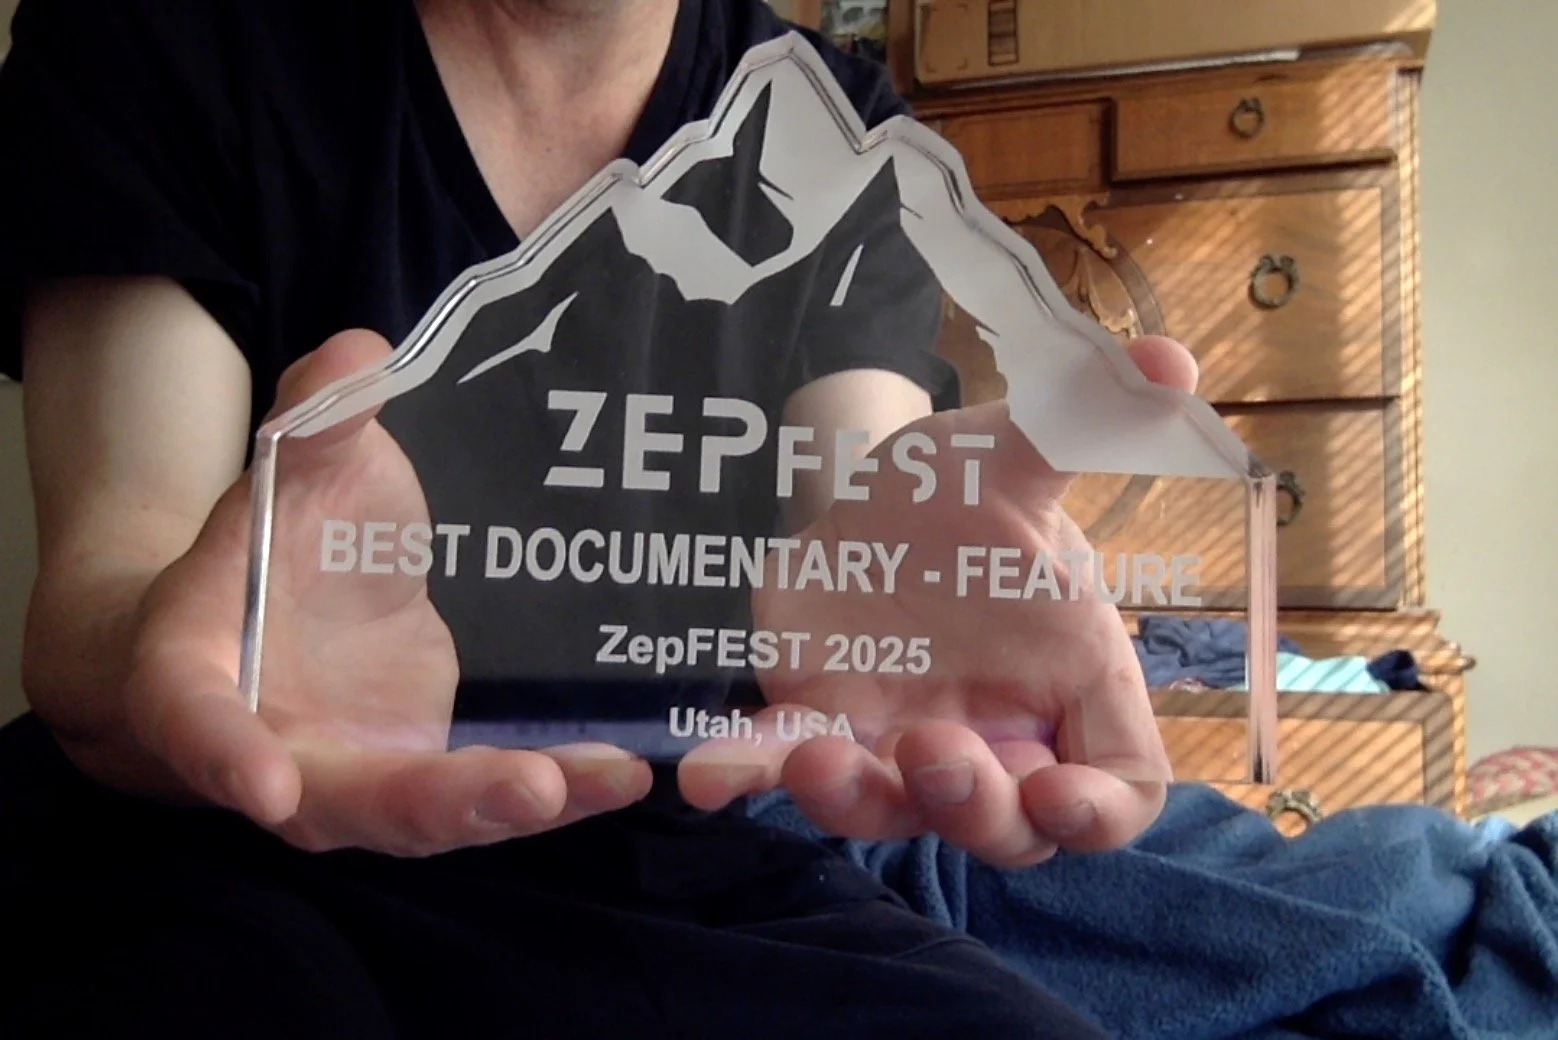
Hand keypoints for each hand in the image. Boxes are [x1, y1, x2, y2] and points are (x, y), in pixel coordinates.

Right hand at [123, 331, 650, 854]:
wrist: (280, 615)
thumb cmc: (275, 540)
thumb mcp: (289, 473)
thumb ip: (314, 422)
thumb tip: (360, 351)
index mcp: (199, 671)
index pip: (196, 720)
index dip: (225, 754)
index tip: (270, 788)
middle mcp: (275, 750)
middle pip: (342, 799)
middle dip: (437, 801)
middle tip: (529, 786)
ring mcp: (356, 777)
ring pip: (429, 816)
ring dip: (520, 806)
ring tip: (611, 777)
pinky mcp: (424, 778)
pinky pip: (485, 799)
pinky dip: (554, 791)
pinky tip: (624, 771)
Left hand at [680, 337, 1196, 866]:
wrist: (874, 499)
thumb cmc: (970, 498)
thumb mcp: (1020, 452)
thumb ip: (1088, 418)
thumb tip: (1167, 356)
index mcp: (1072, 683)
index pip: (1123, 789)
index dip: (1099, 812)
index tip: (1058, 792)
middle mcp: (994, 736)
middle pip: (1009, 831)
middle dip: (975, 810)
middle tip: (933, 748)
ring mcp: (899, 745)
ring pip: (894, 815)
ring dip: (859, 801)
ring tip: (820, 755)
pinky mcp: (818, 724)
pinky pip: (787, 767)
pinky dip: (749, 775)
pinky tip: (703, 775)